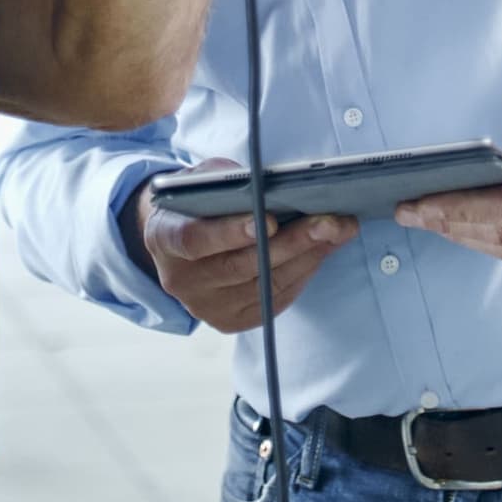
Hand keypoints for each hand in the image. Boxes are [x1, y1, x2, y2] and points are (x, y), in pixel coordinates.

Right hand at [130, 163, 354, 333]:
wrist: (178, 238)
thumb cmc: (195, 202)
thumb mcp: (200, 180)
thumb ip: (227, 182)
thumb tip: (277, 186)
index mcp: (163, 238)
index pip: (195, 240)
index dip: (231, 232)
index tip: (272, 221)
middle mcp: (180, 280)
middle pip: (240, 266)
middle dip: (292, 243)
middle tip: (329, 222)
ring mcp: (205, 306)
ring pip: (263, 285)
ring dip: (307, 257)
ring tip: (338, 231)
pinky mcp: (230, 321)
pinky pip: (273, 300)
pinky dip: (302, 274)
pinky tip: (322, 251)